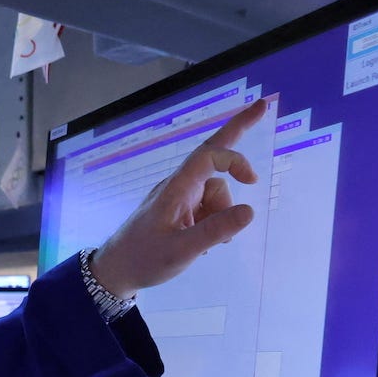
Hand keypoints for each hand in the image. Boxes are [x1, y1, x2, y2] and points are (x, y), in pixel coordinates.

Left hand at [89, 97, 271, 299]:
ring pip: (216, 193)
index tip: (252, 179)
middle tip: (262, 105)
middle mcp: (179, 186)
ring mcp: (180, 197)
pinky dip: (213, 221)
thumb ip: (215, 231)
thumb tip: (249, 211)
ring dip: (222, 214)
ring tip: (209, 243)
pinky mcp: (179, 210)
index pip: (209, 156)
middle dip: (237, 131)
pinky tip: (203, 243)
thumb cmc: (143, 259)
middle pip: (214, 156)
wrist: (115, 271)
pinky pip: (207, 207)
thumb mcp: (181, 250)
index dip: (234, 158)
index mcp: (177, 188)